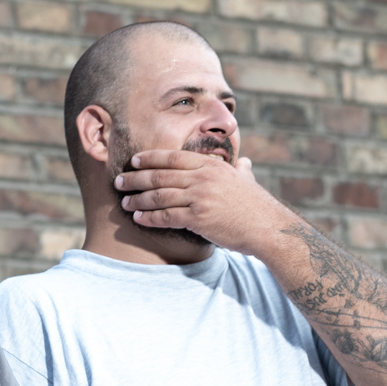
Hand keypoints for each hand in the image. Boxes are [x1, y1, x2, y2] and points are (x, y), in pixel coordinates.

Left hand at [115, 150, 290, 252]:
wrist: (267, 228)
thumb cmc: (258, 207)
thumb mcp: (248, 181)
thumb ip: (241, 170)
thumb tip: (245, 163)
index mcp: (211, 166)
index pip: (173, 157)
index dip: (150, 158)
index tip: (134, 161)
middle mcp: (203, 178)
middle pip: (160, 175)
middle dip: (136, 178)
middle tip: (119, 182)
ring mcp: (200, 197)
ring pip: (160, 195)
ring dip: (138, 199)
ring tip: (125, 202)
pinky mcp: (198, 218)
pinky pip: (166, 216)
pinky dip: (149, 217)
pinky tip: (138, 218)